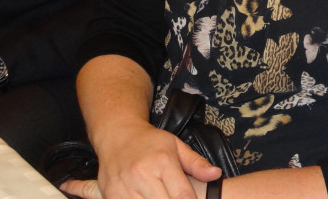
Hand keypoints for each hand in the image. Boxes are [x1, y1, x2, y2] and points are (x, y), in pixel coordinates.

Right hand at [62, 122, 219, 198]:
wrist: (117, 135)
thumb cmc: (150, 142)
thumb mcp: (176, 146)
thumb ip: (196, 163)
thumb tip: (216, 175)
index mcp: (162, 162)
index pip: (182, 196)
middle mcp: (142, 175)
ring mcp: (124, 187)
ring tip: (161, 197)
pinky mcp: (110, 195)